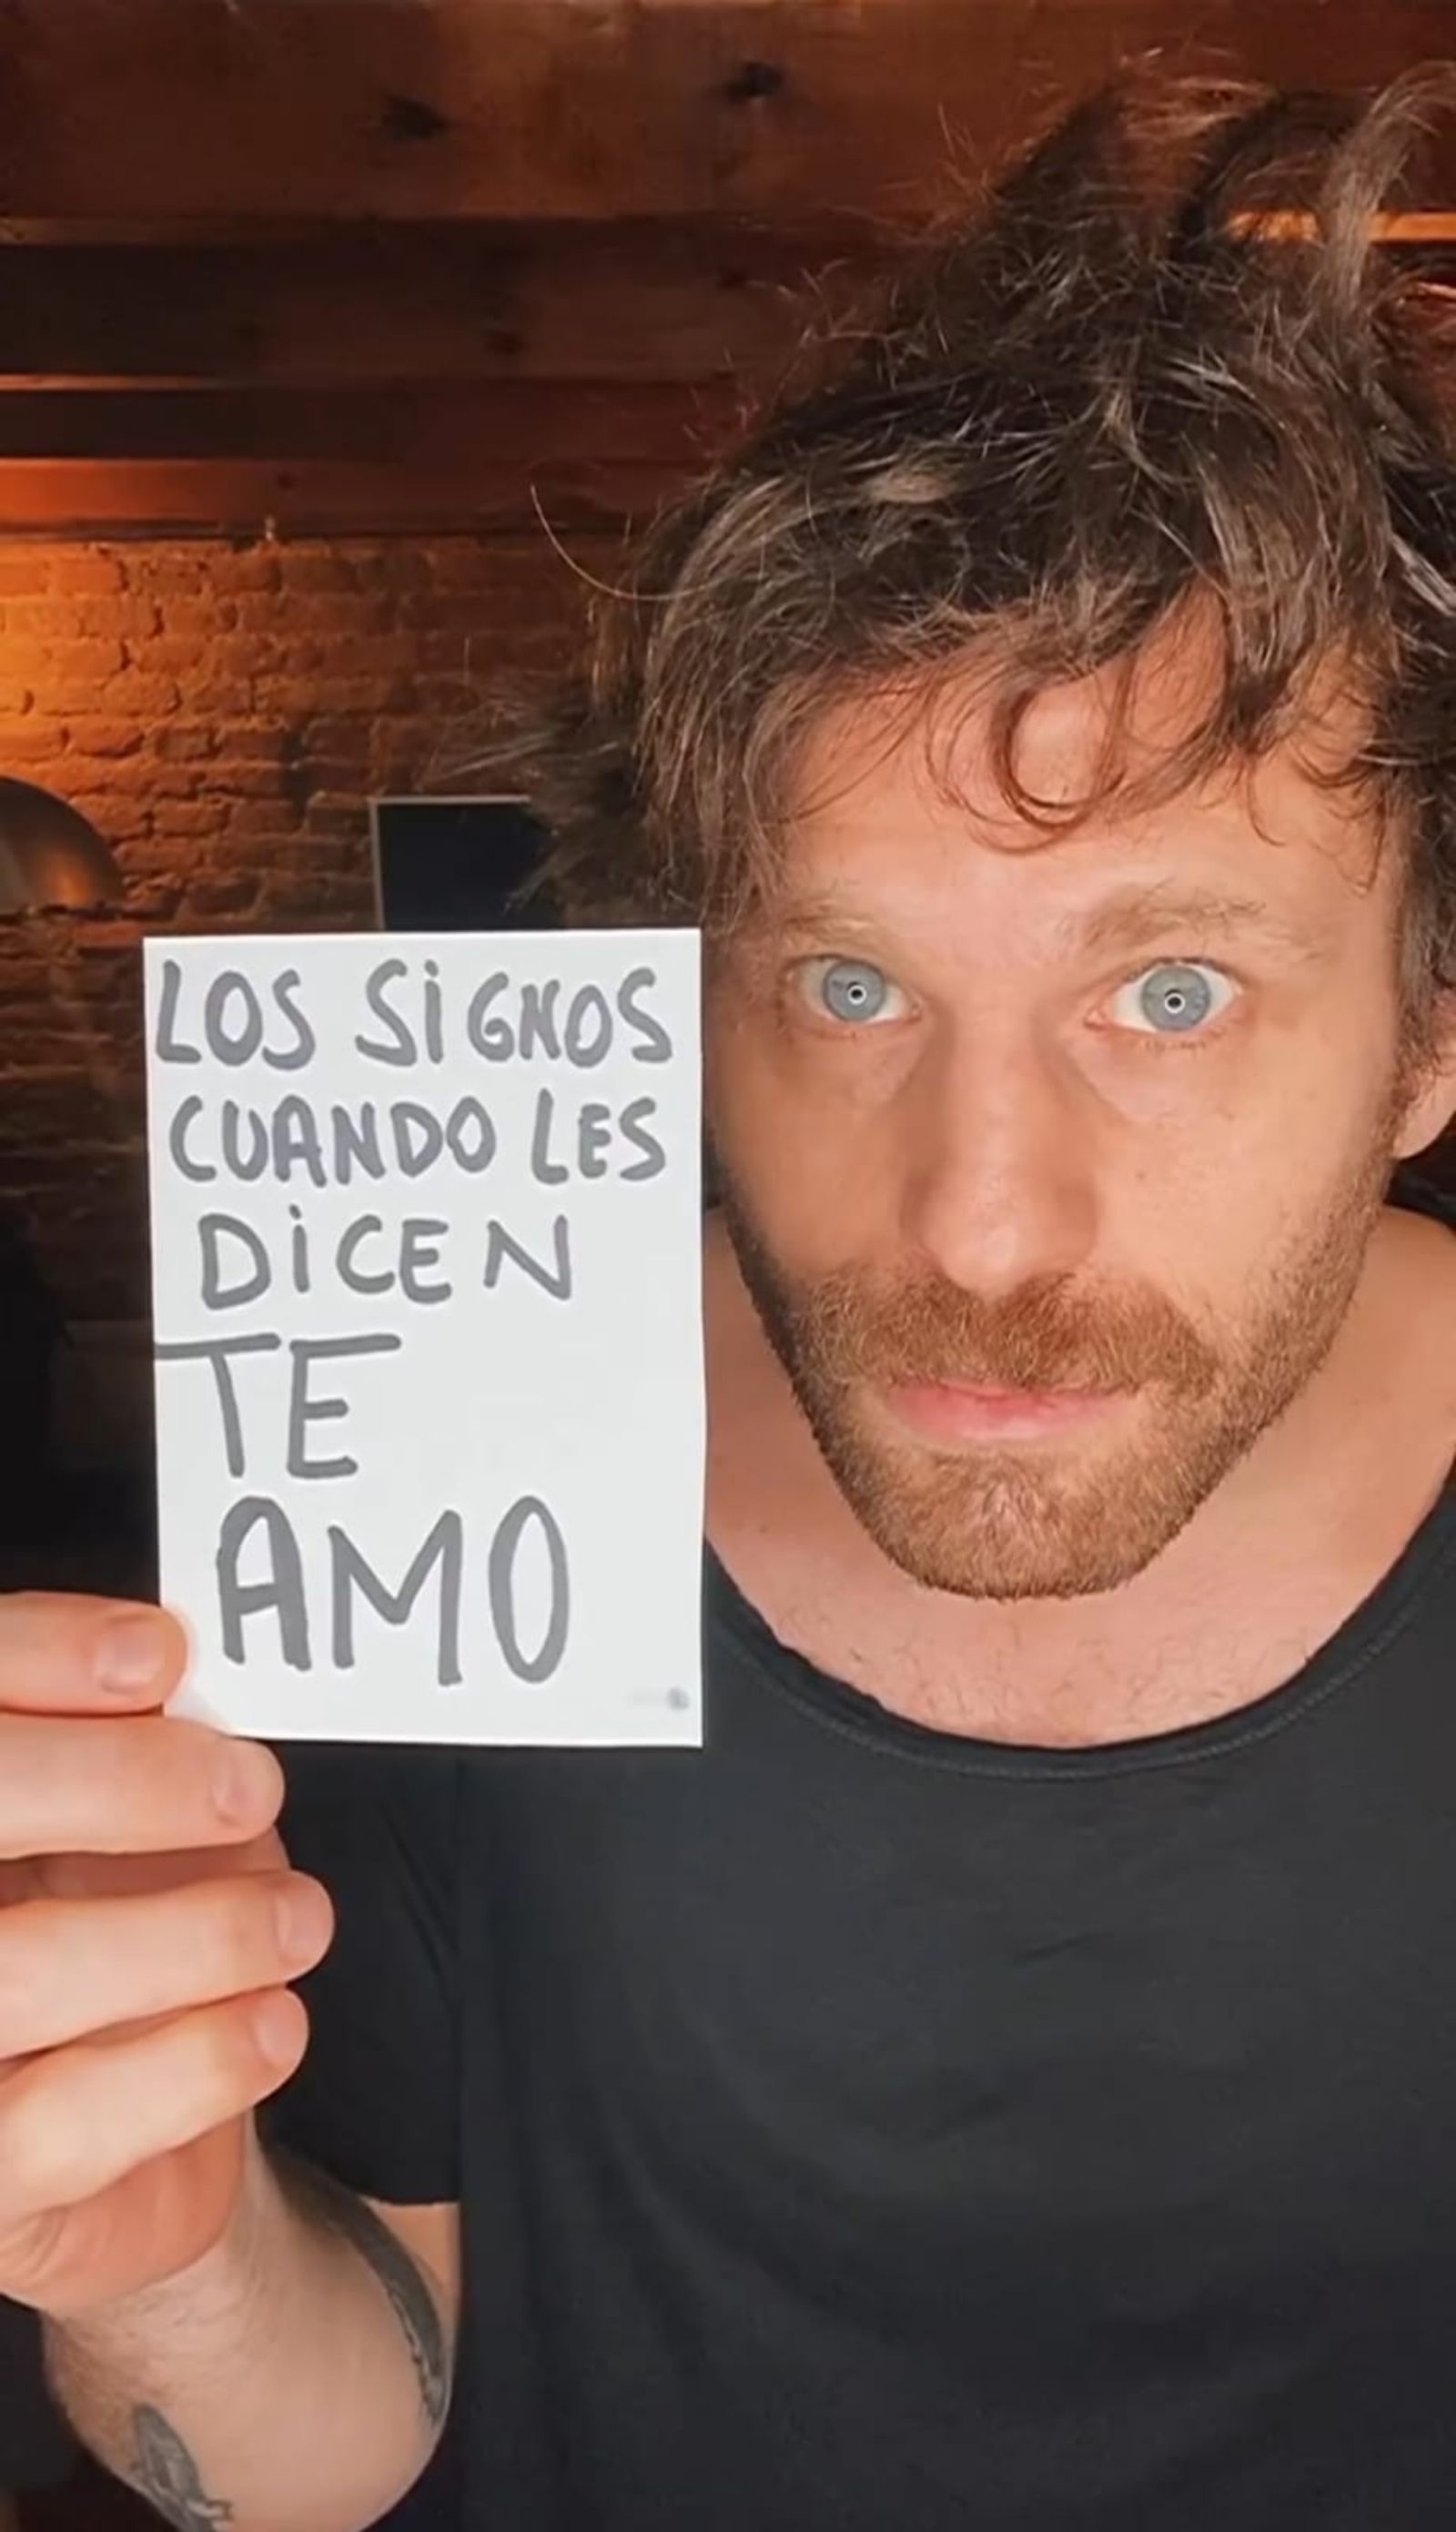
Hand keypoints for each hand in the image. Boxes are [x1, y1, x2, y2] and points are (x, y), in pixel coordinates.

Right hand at [0, 1593, 332, 2318]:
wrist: (132, 2152)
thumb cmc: (124, 1946)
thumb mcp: (136, 1827)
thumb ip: (131, 1745)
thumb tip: (171, 1666)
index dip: (41, 1654)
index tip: (159, 1654)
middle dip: (114, 1783)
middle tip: (245, 1789)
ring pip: (19, 1972)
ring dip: (186, 1936)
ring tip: (295, 1921)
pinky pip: (59, 2123)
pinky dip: (189, 2068)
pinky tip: (270, 2029)